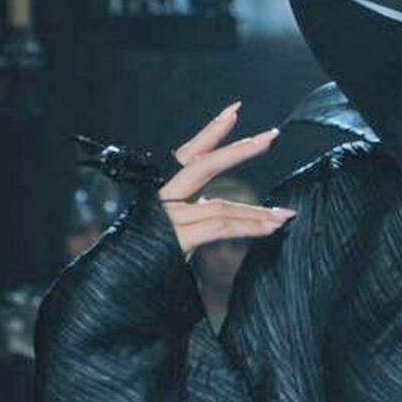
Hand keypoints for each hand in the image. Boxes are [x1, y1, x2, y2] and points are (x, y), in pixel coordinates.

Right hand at [157, 102, 294, 256]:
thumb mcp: (177, 232)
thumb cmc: (150, 263)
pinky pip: (219, 227)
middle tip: (271, 137)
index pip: (188, 154)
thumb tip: (224, 206)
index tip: (234, 110)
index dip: (210, 131)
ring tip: (284, 216)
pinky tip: (270, 228)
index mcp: (165, 194)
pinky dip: (248, 226)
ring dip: (257, 211)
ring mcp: (165, 220)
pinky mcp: (173, 240)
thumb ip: (198, 214)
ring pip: (219, 205)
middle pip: (202, 166)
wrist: (117, 292)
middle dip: (239, 150)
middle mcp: (162, 201)